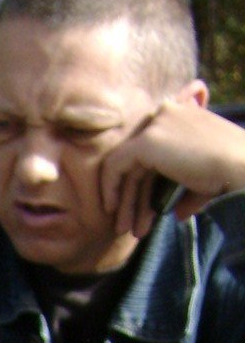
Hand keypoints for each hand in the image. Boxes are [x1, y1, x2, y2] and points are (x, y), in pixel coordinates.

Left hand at [100, 96, 244, 240]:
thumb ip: (187, 190)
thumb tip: (178, 212)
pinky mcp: (147, 140)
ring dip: (125, 200)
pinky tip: (113, 209)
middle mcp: (168, 112)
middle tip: (127, 226)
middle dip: (133, 196)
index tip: (144, 210)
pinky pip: (115, 165)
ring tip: (123, 230)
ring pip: (126, 165)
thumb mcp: (205, 179)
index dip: (145, 183)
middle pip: (138, 158)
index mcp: (183, 114)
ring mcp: (156, 123)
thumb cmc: (231, 175)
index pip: (154, 150)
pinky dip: (111, 188)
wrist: (242, 168)